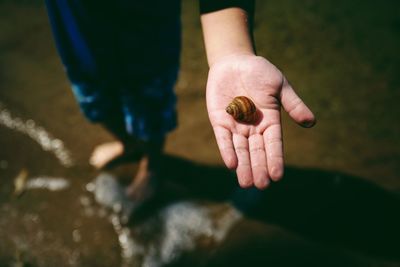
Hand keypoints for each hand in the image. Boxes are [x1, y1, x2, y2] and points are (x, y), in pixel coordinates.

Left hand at [206, 54, 315, 188]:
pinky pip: (224, 138)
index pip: (273, 144)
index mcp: (270, 121)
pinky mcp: (220, 121)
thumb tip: (310, 122)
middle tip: (261, 185)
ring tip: (246, 183)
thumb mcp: (279, 86)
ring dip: (243, 166)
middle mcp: (253, 128)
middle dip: (258, 168)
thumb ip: (292, 104)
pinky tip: (231, 164)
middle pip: (257, 151)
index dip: (275, 159)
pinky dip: (227, 150)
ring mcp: (236, 126)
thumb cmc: (260, 72)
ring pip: (240, 150)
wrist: (235, 61)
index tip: (277, 175)